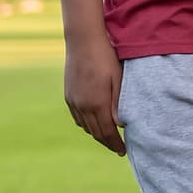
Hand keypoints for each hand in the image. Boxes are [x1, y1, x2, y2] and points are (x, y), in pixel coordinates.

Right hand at [64, 35, 125, 153]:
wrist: (83, 41)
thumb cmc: (106, 58)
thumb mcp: (118, 79)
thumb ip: (118, 104)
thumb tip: (121, 125)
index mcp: (97, 103)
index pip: (107, 132)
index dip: (115, 144)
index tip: (123, 151)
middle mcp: (82, 106)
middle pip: (96, 133)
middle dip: (107, 143)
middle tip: (118, 148)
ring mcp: (73, 101)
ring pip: (85, 126)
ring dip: (97, 135)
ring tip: (108, 137)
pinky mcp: (68, 96)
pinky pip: (77, 117)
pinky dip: (86, 124)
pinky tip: (94, 123)